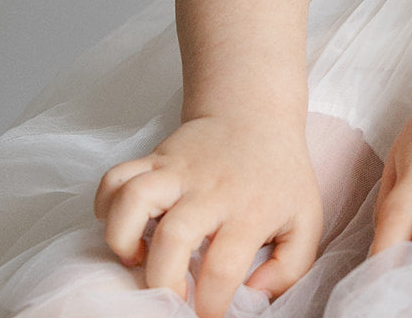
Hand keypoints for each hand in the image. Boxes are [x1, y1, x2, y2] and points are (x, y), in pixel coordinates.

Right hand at [94, 115, 323, 317]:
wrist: (255, 113)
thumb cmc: (279, 176)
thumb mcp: (305, 220)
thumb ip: (290, 268)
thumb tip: (254, 295)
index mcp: (250, 208)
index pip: (224, 266)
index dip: (210, 304)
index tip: (207, 316)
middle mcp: (211, 188)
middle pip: (174, 236)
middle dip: (163, 281)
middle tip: (171, 296)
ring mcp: (178, 170)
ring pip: (134, 198)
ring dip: (123, 238)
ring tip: (138, 257)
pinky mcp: (154, 158)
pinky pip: (114, 178)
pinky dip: (106, 207)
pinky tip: (126, 227)